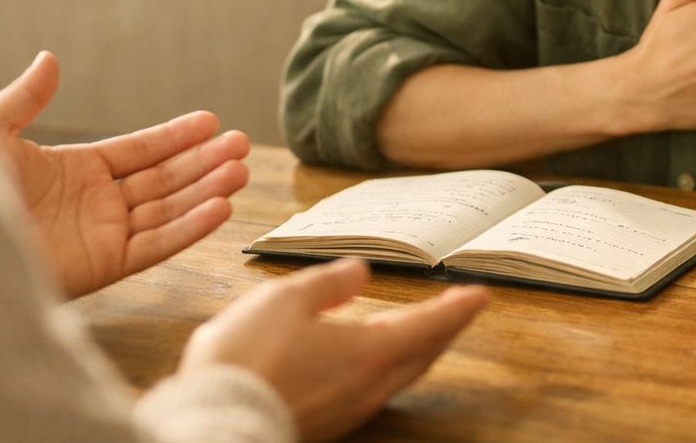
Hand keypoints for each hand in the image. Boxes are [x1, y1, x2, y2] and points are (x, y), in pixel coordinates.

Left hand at [0, 51, 250, 298]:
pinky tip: (220, 207)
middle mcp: (95, 204)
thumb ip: (26, 99)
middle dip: (204, 162)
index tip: (211, 121)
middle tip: (242, 144)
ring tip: (241, 170)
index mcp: (74, 172)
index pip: (139, 151)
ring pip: (168, 209)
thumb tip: (49, 59)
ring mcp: (102, 235)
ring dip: (207, 191)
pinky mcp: (103, 265)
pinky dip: (190, 227)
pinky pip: (157, 244)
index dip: (175, 137)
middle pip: (163, 179)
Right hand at [182, 259, 488, 441]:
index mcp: (370, 352)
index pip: (430, 325)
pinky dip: (388, 365)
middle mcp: (369, 386)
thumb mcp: (285, 299)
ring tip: (422, 328)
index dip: (457, 308)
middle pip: (422, 353)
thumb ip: (329, 284)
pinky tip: (371, 357)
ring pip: (400, 373)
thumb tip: (360, 273)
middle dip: (444, 328)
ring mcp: (350, 408)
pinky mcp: (329, 421)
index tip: (481, 294)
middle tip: (458, 310)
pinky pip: (374, 389)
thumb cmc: (247, 357)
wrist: (214, 422)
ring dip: (419, 348)